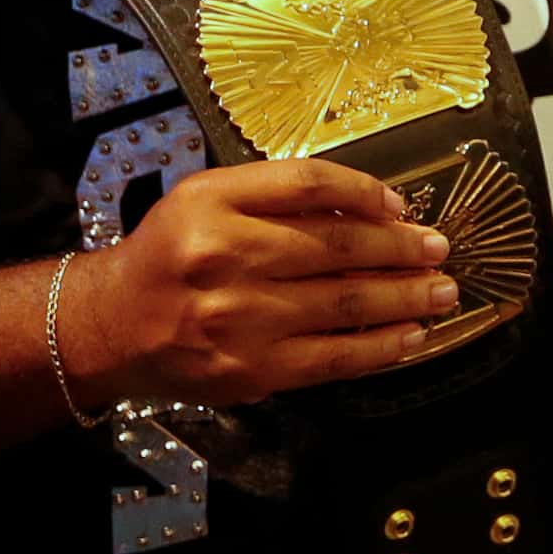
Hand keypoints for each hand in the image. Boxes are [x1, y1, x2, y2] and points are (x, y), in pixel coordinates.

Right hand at [60, 159, 458, 407]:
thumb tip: (364, 205)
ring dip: (405, 296)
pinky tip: (411, 335)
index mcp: (213, 202)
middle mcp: (225, 255)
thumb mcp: (204, 200)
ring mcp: (240, 318)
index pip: (307, 183)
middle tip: (440, 248)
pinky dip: (380, 346)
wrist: (110, 327)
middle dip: (401, 248)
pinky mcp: (251, 370)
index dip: (364, 190)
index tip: (400, 204)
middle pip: (336, 245)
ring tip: (442, 291)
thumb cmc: (169, 257)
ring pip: (344, 302)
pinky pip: (333, 357)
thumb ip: (273, 195)